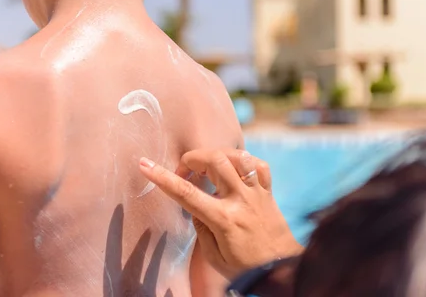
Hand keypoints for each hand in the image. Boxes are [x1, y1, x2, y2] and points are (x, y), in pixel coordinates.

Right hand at [139, 149, 302, 279]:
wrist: (281, 270)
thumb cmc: (245, 268)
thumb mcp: (215, 256)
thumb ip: (201, 228)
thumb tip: (196, 207)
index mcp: (223, 219)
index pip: (186, 193)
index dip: (163, 177)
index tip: (145, 165)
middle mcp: (240, 200)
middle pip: (215, 161)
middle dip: (193, 158)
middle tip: (185, 171)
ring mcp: (257, 193)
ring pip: (238, 157)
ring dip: (218, 155)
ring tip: (208, 167)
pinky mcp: (268, 192)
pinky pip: (259, 165)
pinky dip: (244, 161)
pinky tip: (234, 169)